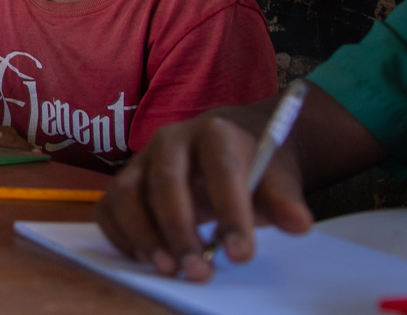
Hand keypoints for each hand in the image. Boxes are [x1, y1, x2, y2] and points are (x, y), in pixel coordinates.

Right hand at [95, 113, 312, 282]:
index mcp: (213, 133)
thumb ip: (285, 199)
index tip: (242, 256)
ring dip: (144, 235)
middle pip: (166, 183)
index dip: (230, 211)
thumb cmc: (251, 168)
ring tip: (168, 269)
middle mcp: (169, 140)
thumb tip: (298, 223)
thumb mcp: (276, 177)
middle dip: (180, 231)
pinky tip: (146, 259)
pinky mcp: (123, 182)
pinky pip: (108, 207)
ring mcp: (141, 160)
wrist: (223, 149)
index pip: (220, 169)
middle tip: (199, 272)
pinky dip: (120, 236)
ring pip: (127, 194)